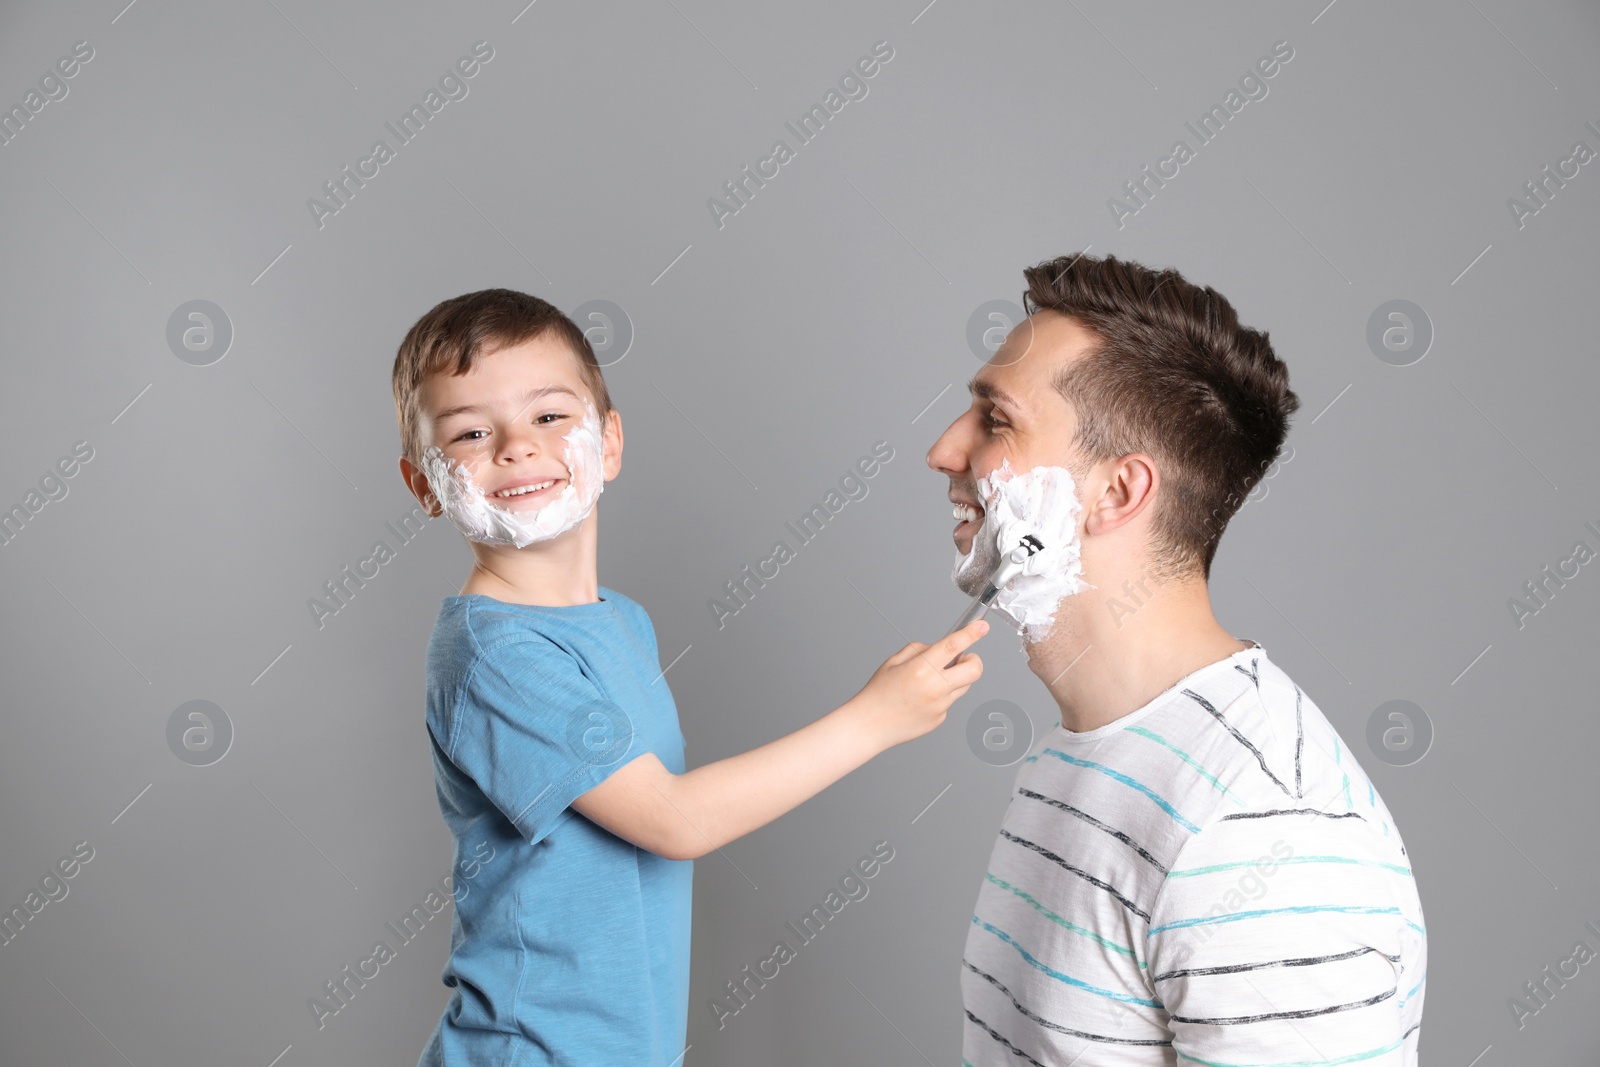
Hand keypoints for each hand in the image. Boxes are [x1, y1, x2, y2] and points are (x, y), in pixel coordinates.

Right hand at [848, 618, 987, 750]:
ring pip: (964, 686)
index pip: (954, 646)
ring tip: (930, 682)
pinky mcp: (940, 718)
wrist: (870, 724)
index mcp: (921, 669)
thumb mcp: (893, 661)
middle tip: (962, 659)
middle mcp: (934, 687)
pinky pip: (949, 701)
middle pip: (974, 670)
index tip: (982, 627)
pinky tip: (921, 700)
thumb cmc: (879, 693)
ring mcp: (940, 705)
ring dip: (956, 678)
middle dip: (973, 660)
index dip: (972, 634)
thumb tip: (940, 648)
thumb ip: (920, 650)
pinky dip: (941, 696)